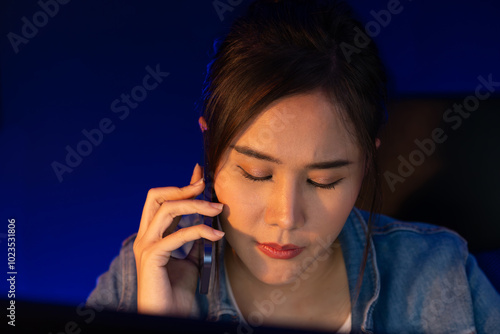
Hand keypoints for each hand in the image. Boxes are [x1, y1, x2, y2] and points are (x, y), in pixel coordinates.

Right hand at [133, 163, 223, 316]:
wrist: (169, 317)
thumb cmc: (178, 293)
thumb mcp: (191, 260)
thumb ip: (195, 240)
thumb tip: (210, 221)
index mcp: (152, 235)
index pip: (162, 200)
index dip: (182, 185)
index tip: (200, 173)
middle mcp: (145, 236)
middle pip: (157, 197)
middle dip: (183, 188)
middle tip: (206, 185)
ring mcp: (145, 246)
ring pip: (167, 210)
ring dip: (195, 205)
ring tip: (218, 208)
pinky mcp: (151, 257)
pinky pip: (177, 235)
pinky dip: (199, 231)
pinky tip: (217, 236)